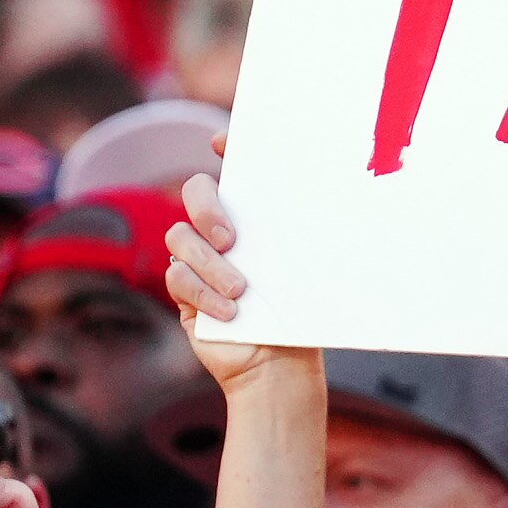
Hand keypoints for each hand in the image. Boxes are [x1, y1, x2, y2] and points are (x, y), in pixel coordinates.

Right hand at [165, 161, 315, 394]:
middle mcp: (224, 231)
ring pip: (181, 237)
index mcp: (257, 217)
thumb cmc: (298, 317)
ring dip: (211, 265)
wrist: (279, 364)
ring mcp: (199, 259)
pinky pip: (177, 277)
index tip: (223, 143)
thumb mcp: (304, 272)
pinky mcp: (184, 290)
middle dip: (208, 209)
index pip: (236, 169)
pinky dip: (202, 293)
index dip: (228, 147)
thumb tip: (329, 199)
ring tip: (241, 291)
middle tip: (232, 240)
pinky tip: (229, 313)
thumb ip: (300, 237)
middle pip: (196, 192)